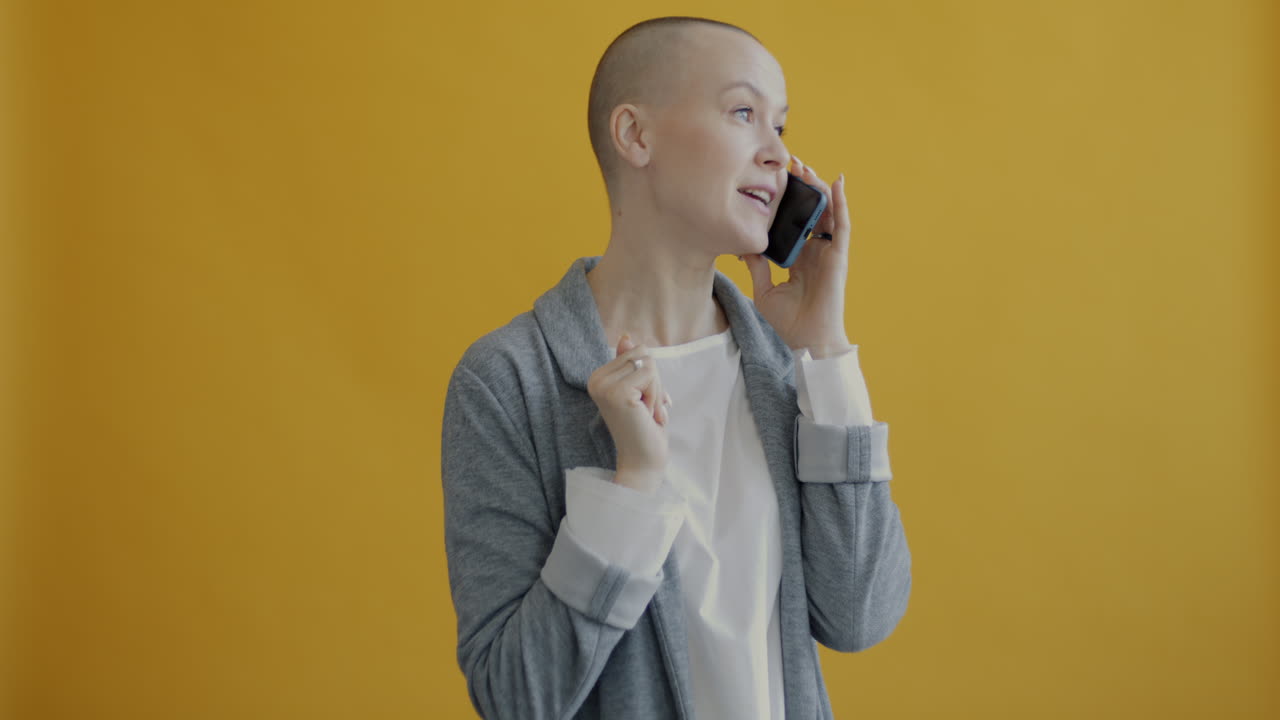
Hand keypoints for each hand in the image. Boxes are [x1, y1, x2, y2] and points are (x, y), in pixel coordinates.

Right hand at [586, 334, 671, 491]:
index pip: (635, 350)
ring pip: (648, 362)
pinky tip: (646, 414)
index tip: (642, 400)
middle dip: (654, 380)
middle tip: (646, 407)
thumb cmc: (645, 426)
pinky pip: (650, 375)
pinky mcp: (619, 393)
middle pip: (642, 353)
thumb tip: (626, 337)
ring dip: (656, 388)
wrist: (642, 460)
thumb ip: (631, 364)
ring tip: (646, 411)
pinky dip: (656, 395)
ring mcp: (605, 386)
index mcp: (598, 377)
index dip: (648, 374)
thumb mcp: (640, 389)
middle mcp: (595, 380)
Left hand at [742, 155, 852, 356]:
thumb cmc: (788, 322)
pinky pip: (842, 225)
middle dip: (802, 186)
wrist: (806, 341)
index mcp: (800, 259)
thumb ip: (757, 266)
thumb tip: (743, 246)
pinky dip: (841, 202)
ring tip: (806, 167)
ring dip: (819, 187)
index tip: (774, 180)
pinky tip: (837, 182)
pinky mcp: (839, 256)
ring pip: (827, 212)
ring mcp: (829, 253)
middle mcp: (816, 252)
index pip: (795, 222)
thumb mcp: (764, 290)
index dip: (788, 201)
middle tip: (789, 163)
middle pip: (812, 211)